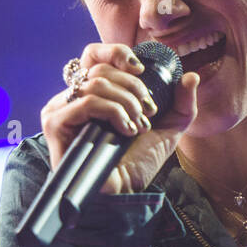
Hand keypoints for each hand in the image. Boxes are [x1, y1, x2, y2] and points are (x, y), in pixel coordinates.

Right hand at [40, 41, 199, 193]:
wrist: (125, 193)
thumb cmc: (140, 161)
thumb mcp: (170, 127)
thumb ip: (182, 101)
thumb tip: (191, 76)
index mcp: (94, 92)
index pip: (95, 55)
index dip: (117, 53)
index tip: (141, 70)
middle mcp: (73, 98)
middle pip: (101, 68)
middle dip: (133, 87)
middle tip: (147, 111)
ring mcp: (61, 110)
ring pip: (95, 83)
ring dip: (126, 103)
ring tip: (138, 126)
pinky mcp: (56, 124)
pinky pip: (85, 102)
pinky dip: (112, 112)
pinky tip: (126, 130)